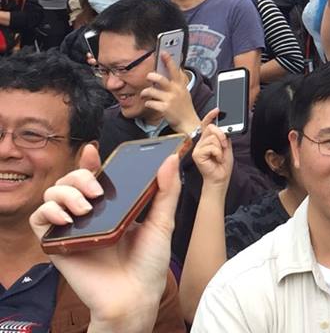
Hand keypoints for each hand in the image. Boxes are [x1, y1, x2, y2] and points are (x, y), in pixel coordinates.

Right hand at [30, 144, 180, 331]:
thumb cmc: (150, 262)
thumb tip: (171, 159)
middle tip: (98, 189)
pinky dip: (49, 212)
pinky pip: (39, 220)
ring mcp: (73, 228)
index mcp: (113, 206)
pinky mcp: (57, 245)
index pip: (95, 176)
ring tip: (87, 208)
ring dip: (66, 193)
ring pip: (52, 194)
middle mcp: (90, 214)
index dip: (90, 162)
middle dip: (79, 175)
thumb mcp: (164, 221)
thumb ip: (167, 190)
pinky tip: (67, 218)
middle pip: (70, 180)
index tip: (94, 151)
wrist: (136, 296)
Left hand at [142, 52, 200, 135]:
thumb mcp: (184, 92)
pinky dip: (148, 103)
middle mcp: (176, 91)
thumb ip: (178, 82)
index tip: (163, 53)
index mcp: (180, 85)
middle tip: (149, 76)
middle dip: (152, 76)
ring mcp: (170, 100)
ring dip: (145, 92)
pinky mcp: (164, 109)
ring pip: (152, 91)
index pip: (175, 70)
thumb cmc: (185, 108)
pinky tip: (149, 104)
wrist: (189, 123)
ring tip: (144, 93)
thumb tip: (174, 70)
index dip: (169, 60)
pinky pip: (150, 103)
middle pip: (161, 79)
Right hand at [192, 109, 232, 189]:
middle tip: (224, 146)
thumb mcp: (226, 146)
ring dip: (220, 147)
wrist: (220, 178)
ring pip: (212, 137)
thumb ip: (224, 136)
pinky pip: (211, 146)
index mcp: (207, 139)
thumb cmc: (222, 164)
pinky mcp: (197, 154)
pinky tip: (216, 159)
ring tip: (219, 155)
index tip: (217, 110)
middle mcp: (201, 142)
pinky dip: (218, 153)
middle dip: (221, 135)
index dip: (210, 116)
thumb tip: (224, 127)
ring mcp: (198, 148)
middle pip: (211, 127)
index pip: (206, 124)